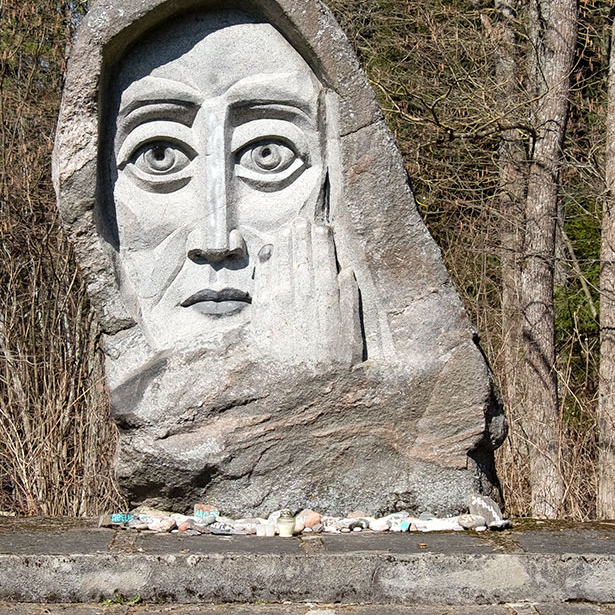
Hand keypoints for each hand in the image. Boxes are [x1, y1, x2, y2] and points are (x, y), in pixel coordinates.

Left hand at [249, 214, 360, 367]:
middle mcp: (303, 301)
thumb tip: (346, 273)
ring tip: (287, 230)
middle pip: (302, 261)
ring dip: (284, 246)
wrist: (294, 393)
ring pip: (282, 268)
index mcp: (328, 305)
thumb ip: (349, 305)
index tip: (322, 227)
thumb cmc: (331, 369)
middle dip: (301, 238)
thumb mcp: (351, 341)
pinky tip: (269, 252)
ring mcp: (280, 307)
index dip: (322, 244)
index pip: (324, 265)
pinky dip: (267, 265)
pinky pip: (264, 283)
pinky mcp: (262, 317)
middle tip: (301, 220)